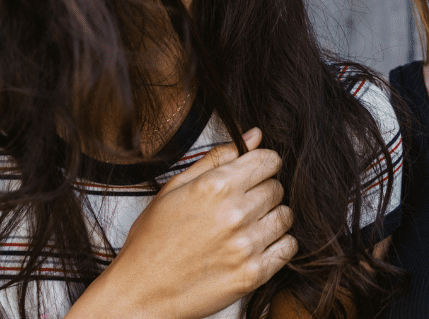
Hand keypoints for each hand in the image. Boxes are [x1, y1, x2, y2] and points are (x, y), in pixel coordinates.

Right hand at [69, 128, 295, 318]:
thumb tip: (254, 135)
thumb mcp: (174, 189)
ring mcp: (246, 245)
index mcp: (215, 187)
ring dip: (272, 218)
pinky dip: (278, 244)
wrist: (140, 293)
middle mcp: (235, 213)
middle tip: (242, 205)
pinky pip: (288, 247)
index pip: (268, 160)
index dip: (263, 165)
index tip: (254, 174)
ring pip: (285, 216)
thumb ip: (217, 158)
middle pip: (277, 187)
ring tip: (248, 227)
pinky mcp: (253, 274)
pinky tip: (256, 246)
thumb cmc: (152, 241)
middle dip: (264, 191)